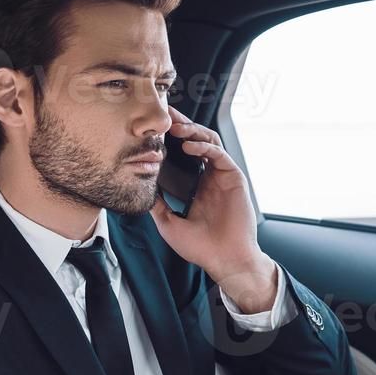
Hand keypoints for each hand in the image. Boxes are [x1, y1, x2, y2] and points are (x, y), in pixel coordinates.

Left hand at [150, 107, 277, 312]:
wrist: (224, 260)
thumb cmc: (201, 247)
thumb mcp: (169, 223)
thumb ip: (158, 204)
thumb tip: (141, 188)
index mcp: (197, 185)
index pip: (184, 153)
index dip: (172, 138)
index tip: (155, 128)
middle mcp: (210, 177)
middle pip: (197, 140)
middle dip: (182, 124)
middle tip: (165, 114)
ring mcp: (223, 176)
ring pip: (210, 142)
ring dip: (193, 131)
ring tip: (176, 127)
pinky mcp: (234, 179)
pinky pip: (220, 155)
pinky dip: (204, 147)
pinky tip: (189, 146)